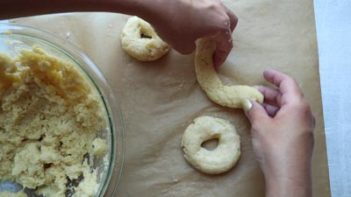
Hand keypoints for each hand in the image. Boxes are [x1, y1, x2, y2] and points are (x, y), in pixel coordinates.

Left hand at [146, 0, 236, 66]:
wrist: (157, 2)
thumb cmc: (173, 26)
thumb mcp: (183, 47)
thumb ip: (193, 48)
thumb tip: (192, 43)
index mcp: (220, 25)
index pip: (227, 43)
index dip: (221, 56)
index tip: (215, 64)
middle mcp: (219, 9)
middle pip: (230, 23)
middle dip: (225, 35)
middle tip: (215, 45)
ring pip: (219, 12)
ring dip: (215, 23)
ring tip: (203, 32)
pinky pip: (207, 6)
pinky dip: (205, 15)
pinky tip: (192, 20)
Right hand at [244, 69, 314, 196]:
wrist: (288, 176)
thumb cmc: (275, 148)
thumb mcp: (260, 125)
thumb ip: (254, 109)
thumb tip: (248, 101)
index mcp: (298, 106)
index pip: (288, 83)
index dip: (274, 76)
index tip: (263, 73)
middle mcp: (304, 114)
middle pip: (286, 96)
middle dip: (268, 93)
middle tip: (252, 93)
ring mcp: (303, 127)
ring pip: (286, 109)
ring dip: (270, 106)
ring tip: (253, 107)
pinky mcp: (299, 138)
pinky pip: (287, 120)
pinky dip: (274, 116)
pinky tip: (261, 120)